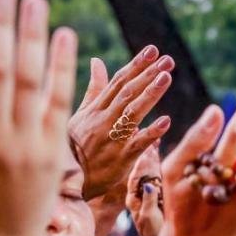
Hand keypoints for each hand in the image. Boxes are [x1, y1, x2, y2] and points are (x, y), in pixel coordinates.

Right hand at [71, 48, 173, 200]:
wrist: (67, 184)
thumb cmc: (73, 148)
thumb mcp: (78, 116)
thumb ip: (93, 89)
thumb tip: (97, 61)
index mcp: (94, 109)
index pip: (118, 82)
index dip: (136, 65)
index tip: (153, 50)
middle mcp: (103, 121)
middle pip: (128, 93)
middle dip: (147, 74)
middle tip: (167, 60)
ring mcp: (112, 139)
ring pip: (133, 112)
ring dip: (150, 94)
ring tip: (166, 77)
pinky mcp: (121, 159)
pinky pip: (138, 144)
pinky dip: (152, 132)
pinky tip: (166, 121)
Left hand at [126, 143, 163, 235]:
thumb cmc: (152, 234)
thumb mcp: (148, 219)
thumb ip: (148, 202)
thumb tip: (149, 185)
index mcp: (133, 197)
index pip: (136, 176)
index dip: (142, 163)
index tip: (148, 150)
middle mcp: (138, 192)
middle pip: (141, 169)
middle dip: (146, 154)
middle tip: (152, 140)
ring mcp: (147, 192)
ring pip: (148, 170)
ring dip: (152, 155)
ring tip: (156, 141)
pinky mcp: (156, 193)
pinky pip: (156, 175)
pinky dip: (158, 162)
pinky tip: (159, 151)